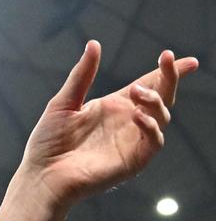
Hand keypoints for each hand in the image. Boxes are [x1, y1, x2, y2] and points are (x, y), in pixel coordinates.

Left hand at [20, 40, 198, 211]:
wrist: (41, 176)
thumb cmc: (47, 144)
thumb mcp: (63, 103)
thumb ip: (82, 75)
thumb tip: (94, 44)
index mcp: (112, 107)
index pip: (147, 85)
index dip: (166, 72)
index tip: (179, 57)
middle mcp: (126, 122)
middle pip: (160, 97)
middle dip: (170, 77)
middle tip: (167, 59)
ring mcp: (131, 141)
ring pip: (162, 116)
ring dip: (155, 99)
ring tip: (136, 92)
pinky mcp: (132, 161)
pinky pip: (153, 141)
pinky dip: (151, 126)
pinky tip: (137, 115)